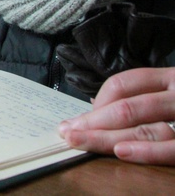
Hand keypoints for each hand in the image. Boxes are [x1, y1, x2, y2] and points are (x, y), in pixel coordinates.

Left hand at [58, 67, 174, 164]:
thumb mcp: (165, 94)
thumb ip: (137, 98)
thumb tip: (96, 109)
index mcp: (168, 79)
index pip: (125, 83)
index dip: (98, 101)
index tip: (75, 120)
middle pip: (128, 107)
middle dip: (93, 122)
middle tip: (68, 133)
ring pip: (145, 129)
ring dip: (109, 137)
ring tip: (82, 142)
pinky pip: (173, 149)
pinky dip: (147, 151)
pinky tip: (121, 152)